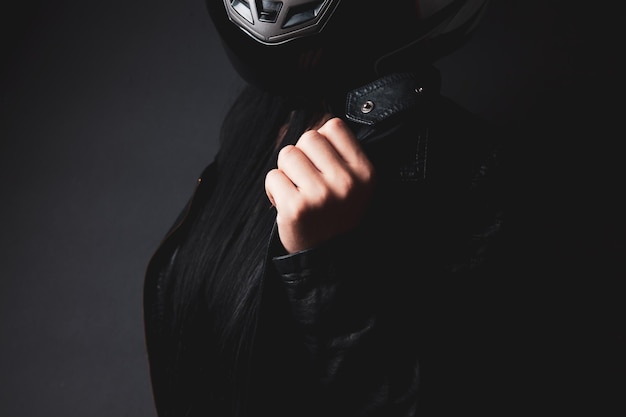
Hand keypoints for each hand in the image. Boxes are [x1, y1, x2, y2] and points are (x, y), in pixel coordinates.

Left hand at [265, 117, 375, 252]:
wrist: (330, 262)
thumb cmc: (336, 217)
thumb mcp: (353, 185)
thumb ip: (337, 153)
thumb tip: (313, 114)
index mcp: (365, 172)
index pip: (334, 126)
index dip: (320, 142)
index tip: (320, 163)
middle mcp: (346, 182)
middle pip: (308, 137)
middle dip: (301, 157)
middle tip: (307, 182)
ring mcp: (321, 195)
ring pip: (287, 155)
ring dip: (286, 173)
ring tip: (297, 194)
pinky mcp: (296, 208)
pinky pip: (273, 177)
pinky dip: (274, 191)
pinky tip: (286, 207)